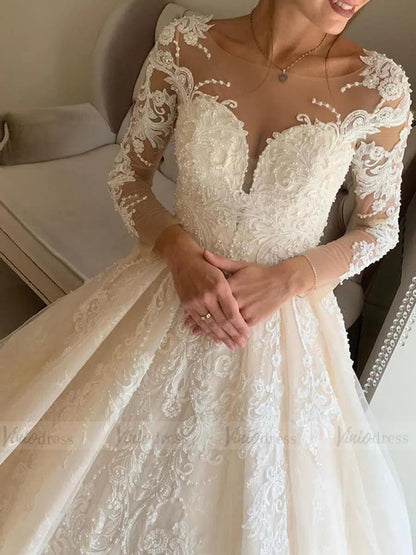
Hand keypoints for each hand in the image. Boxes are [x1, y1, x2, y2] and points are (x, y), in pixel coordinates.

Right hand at [153, 227, 249, 349]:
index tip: (247, 334)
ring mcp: (196, 301)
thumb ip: (234, 288)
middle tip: (240, 344)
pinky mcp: (187, 305)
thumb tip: (243, 307)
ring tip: (230, 345)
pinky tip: (215, 338)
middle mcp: (208, 295)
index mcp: (220, 286)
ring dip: (221, 336)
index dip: (240, 326)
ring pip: (211, 324)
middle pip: (223, 321)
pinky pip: (199, 322)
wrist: (183, 259)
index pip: (232, 313)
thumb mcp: (223, 271)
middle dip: (232, 335)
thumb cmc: (207, 265)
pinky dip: (207, 331)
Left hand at [183, 249, 314, 332]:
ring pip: (226, 324)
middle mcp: (235, 299)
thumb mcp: (240, 265)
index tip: (187, 314)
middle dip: (203, 323)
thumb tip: (203, 253)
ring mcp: (244, 310)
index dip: (198, 307)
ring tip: (205, 338)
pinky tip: (224, 339)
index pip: (209, 298)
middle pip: (215, 314)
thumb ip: (220, 262)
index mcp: (229, 285)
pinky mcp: (253, 318)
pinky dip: (231, 334)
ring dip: (215, 332)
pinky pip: (239, 328)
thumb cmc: (260, 272)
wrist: (282, 281)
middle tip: (192, 330)